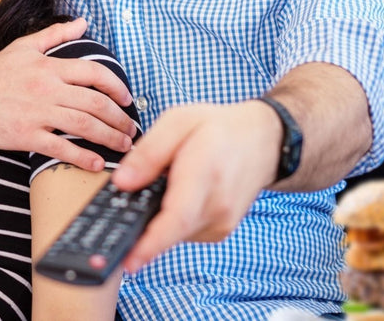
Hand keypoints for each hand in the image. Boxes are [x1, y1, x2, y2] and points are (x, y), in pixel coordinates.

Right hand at [0, 18, 136, 171]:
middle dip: (119, 118)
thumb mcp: (25, 46)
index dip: (116, 87)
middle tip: (131, 130)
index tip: (127, 99)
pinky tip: (97, 163)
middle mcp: (47, 89)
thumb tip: (83, 22)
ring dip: (109, 137)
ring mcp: (37, 113)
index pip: (94, 73)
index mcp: (50, 67)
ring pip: (83, 125)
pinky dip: (82, 156)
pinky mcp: (25, 135)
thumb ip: (56, 34)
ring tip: (122, 146)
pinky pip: (60, 148)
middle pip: (95, 103)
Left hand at [109, 101, 280, 271]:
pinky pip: (184, 231)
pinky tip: (175, 197)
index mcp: (205, 171)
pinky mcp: (220, 231)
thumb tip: (122, 182)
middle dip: (141, 229)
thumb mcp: (178, 121)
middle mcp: (218, 204)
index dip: (152, 243)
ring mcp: (222, 222)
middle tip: (121, 217)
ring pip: (175, 232)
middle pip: (171, 229)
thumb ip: (149, 152)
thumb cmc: (218, 128)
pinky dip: (172, 219)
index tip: (130, 262)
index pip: (178, 217)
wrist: (261, 140)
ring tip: (160, 187)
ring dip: (157, 219)